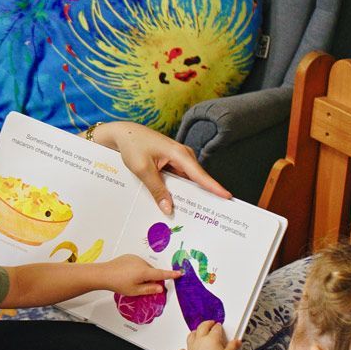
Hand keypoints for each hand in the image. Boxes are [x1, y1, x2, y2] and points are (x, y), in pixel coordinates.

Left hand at [90, 121, 230, 214]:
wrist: (123, 133)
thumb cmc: (132, 145)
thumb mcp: (142, 169)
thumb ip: (156, 189)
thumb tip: (168, 209)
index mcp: (179, 154)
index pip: (200, 174)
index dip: (214, 187)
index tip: (227, 196)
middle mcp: (183, 155)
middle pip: (196, 180)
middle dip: (200, 196)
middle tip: (207, 216)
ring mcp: (178, 159)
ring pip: (187, 181)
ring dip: (186, 194)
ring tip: (190, 214)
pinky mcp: (171, 162)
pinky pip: (179, 179)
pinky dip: (176, 189)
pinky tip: (173, 202)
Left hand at [102, 254, 180, 295]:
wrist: (103, 274)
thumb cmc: (118, 283)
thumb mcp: (135, 291)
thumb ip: (149, 289)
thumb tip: (160, 288)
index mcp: (144, 271)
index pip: (162, 274)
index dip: (171, 274)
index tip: (180, 273)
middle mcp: (141, 262)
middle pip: (153, 271)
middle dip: (151, 278)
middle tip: (142, 287)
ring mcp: (135, 258)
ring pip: (145, 267)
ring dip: (144, 274)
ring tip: (131, 280)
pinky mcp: (130, 256)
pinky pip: (138, 263)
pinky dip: (137, 269)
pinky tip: (128, 274)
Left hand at [177, 321, 240, 349]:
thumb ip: (233, 346)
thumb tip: (237, 342)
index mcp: (211, 338)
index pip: (216, 328)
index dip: (219, 326)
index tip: (220, 327)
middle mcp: (200, 340)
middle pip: (202, 327)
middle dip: (207, 324)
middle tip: (210, 323)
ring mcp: (191, 348)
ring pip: (191, 335)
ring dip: (195, 332)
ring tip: (198, 332)